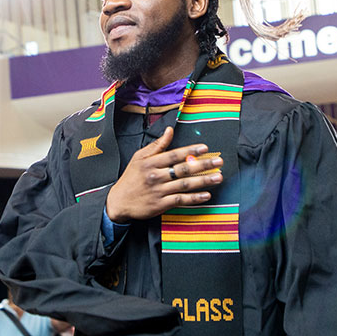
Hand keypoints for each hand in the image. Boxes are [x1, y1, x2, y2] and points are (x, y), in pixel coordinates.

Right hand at [106, 126, 222, 222]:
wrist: (118, 201)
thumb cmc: (130, 178)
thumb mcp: (139, 157)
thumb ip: (157, 145)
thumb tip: (169, 130)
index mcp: (150, 162)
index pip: (174, 154)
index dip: (190, 151)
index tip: (205, 148)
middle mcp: (156, 176)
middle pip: (183, 169)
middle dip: (203, 165)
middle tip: (218, 162)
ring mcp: (159, 191)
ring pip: (184, 185)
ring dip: (203, 181)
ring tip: (218, 177)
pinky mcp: (160, 205)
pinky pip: (180, 200)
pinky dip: (194, 198)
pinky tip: (206, 195)